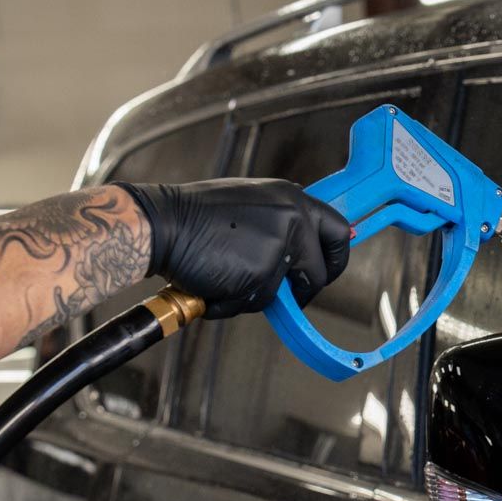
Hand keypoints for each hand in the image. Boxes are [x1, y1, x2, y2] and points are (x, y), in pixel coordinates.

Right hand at [118, 179, 351, 319]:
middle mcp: (294, 219)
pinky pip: (256, 302)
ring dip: (257, 294)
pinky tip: (213, 281)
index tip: (329, 270)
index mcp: (293, 199)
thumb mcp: (252, 202)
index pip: (338, 231)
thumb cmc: (197, 215)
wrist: (163, 223)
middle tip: (290, 296)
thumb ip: (282, 220)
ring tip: (225, 272)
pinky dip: (234, 301)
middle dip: (306, 290)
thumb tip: (307, 245)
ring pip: (283, 293)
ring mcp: (280, 247)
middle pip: (321, 272)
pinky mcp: (262, 274)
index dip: (337, 257)